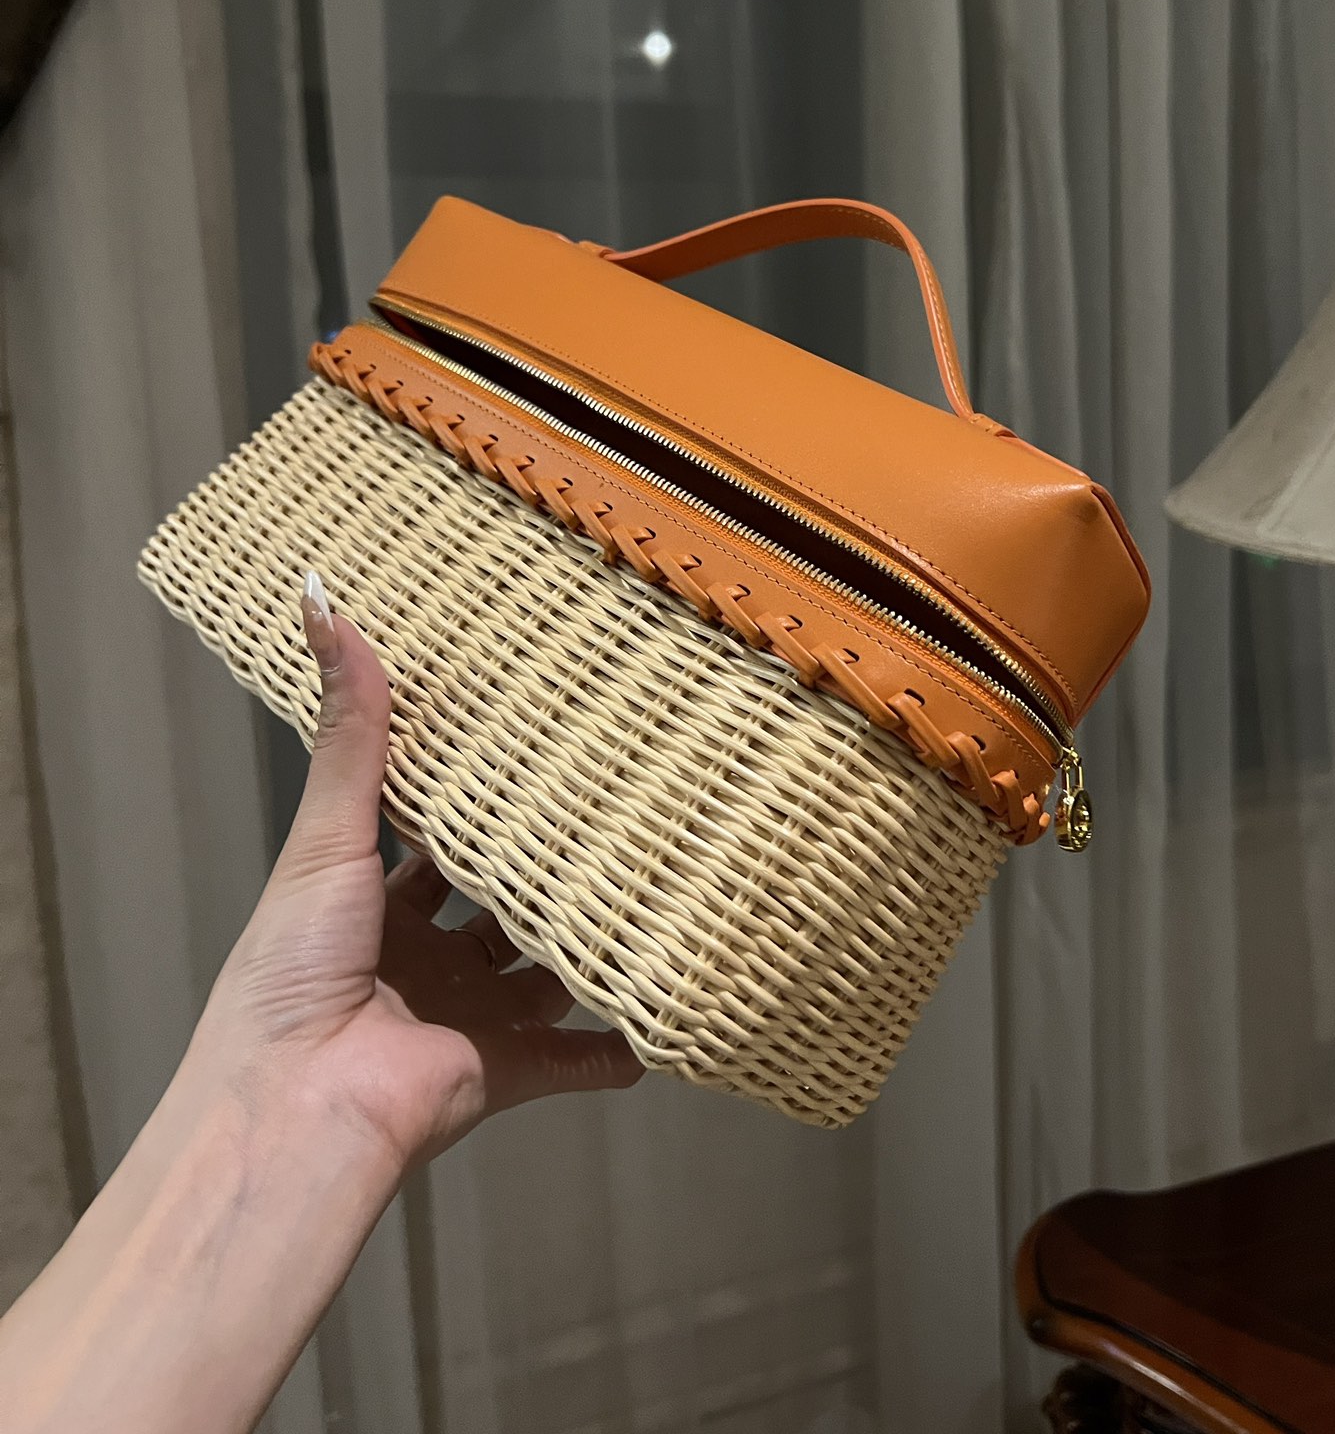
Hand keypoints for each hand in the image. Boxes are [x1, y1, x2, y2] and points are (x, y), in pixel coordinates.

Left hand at [187, 572, 641, 1174]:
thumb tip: (324, 605)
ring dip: (584, 943)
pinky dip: (616, 1045)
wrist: (300, 1112)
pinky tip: (661, 1014)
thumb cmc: (292, 975)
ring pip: (540, 973)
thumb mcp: (325, 839)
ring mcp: (463, 1017)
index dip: (464, 799)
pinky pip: (575, 1058)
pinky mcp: (505, 1072)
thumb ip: (350, 735)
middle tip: (605, 807)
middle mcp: (416, 960)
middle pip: (491, 904)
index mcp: (363, 907)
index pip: (422, 841)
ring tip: (649, 888)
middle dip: (538, 866)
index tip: (520, 745)